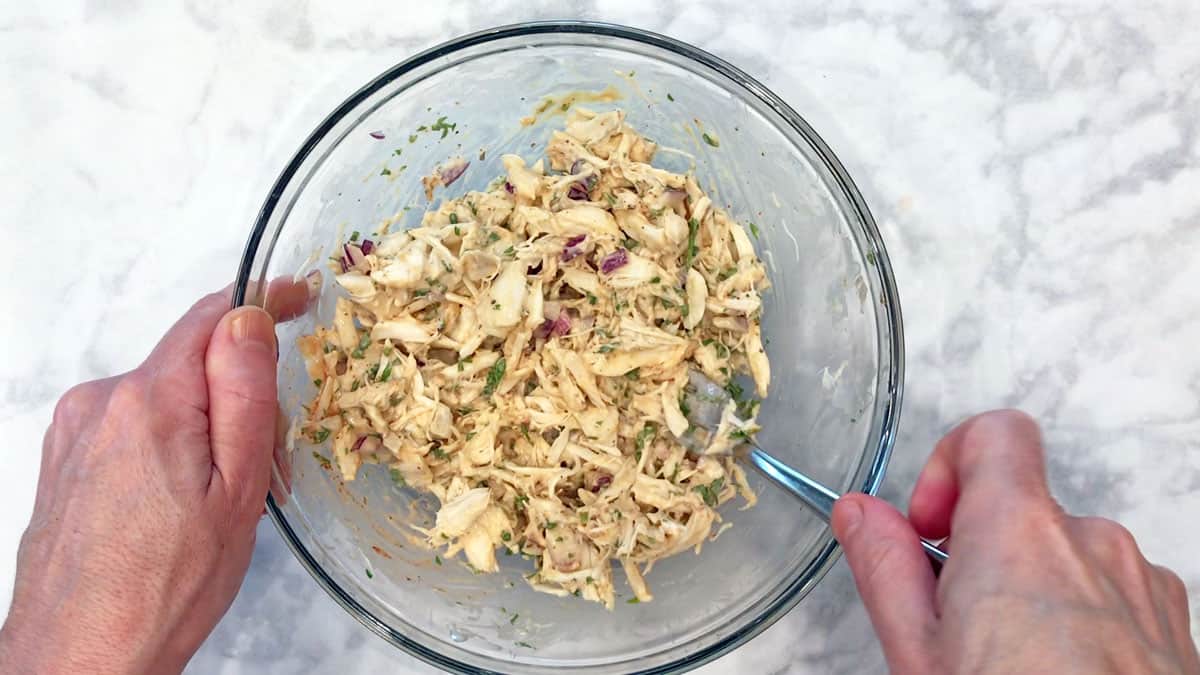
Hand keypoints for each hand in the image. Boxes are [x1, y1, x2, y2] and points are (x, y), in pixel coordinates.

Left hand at [0, 281, 309, 673]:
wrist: (80, 656)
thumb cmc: (164, 587)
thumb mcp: (236, 489)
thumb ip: (244, 392)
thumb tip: (250, 317)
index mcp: (150, 401)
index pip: (213, 315)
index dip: (263, 302)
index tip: (299, 299)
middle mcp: (102, 402)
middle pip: (191, 362)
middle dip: (238, 394)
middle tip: (267, 463)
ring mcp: (76, 430)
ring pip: (164, 397)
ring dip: (203, 425)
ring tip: (219, 500)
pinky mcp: (65, 458)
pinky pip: (133, 426)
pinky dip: (168, 445)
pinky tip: (178, 505)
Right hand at [833, 410, 1198, 673]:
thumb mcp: (918, 653)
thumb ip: (884, 565)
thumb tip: (860, 512)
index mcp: (1019, 533)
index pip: (993, 433)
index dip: (950, 465)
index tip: (930, 528)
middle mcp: (1092, 543)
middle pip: (1022, 507)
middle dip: (981, 553)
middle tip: (955, 628)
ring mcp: (1141, 585)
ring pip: (1068, 556)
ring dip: (1034, 592)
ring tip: (1008, 667)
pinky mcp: (1172, 626)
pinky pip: (1114, 594)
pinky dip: (1081, 620)